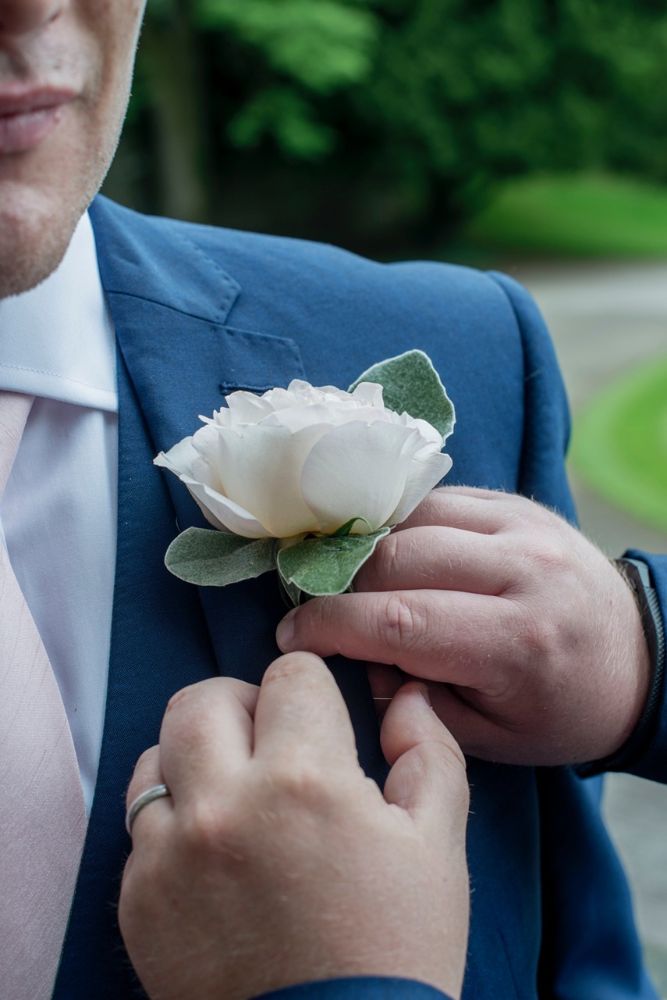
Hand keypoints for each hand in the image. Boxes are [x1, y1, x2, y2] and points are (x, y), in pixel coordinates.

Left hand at [119, 653, 469, 999]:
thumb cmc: (395, 953)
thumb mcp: (438, 847)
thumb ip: (429, 752)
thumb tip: (409, 697)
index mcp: (306, 780)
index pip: (290, 674)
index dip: (312, 691)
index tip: (320, 723)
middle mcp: (225, 805)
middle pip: (203, 699)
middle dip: (242, 706)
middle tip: (271, 746)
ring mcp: (170, 854)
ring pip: (158, 754)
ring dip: (197, 761)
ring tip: (236, 798)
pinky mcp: (139, 901)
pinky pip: (140, 828)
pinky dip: (174, 825)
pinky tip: (213, 857)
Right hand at [276, 487, 650, 766]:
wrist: (637, 659)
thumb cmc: (558, 710)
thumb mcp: (489, 737)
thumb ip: (414, 703)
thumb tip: (354, 659)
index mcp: (517, 642)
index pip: (398, 620)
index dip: (331, 625)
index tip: (294, 636)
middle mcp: (522, 571)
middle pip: (397, 558)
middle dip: (343, 586)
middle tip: (321, 610)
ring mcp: (523, 527)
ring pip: (412, 519)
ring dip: (368, 549)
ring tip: (352, 582)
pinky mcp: (517, 504)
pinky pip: (438, 498)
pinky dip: (401, 524)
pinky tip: (389, 552)